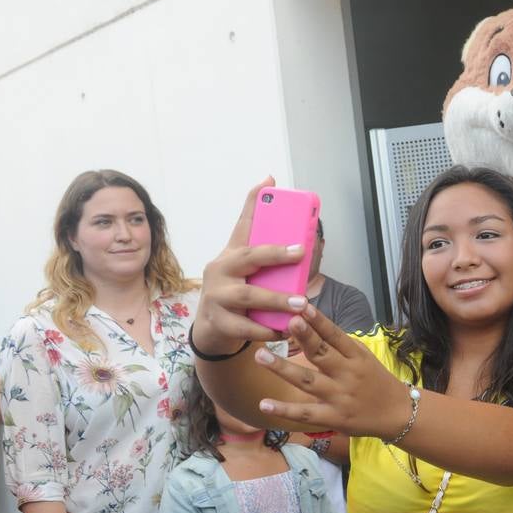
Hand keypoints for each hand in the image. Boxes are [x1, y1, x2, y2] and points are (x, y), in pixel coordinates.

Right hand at [192, 177, 310, 354]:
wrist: (211, 329)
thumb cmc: (235, 292)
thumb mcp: (247, 269)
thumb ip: (264, 246)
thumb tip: (280, 205)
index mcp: (231, 254)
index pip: (243, 223)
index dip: (254, 203)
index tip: (270, 183)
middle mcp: (220, 269)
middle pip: (248, 257)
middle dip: (276, 254)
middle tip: (302, 253)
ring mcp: (215, 296)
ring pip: (248, 296)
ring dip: (277, 300)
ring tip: (301, 303)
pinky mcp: (217, 322)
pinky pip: (245, 327)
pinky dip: (266, 330)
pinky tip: (284, 330)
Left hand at [250, 305, 413, 438]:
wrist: (398, 413)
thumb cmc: (376, 381)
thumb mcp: (364, 358)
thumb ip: (340, 345)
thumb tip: (311, 324)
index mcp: (356, 356)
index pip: (336, 335)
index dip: (319, 321)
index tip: (303, 306)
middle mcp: (348, 374)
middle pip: (322, 354)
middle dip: (304, 337)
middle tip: (286, 322)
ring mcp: (339, 397)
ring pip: (308, 381)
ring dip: (283, 369)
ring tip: (261, 356)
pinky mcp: (333, 417)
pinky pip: (305, 414)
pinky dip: (285, 409)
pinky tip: (264, 403)